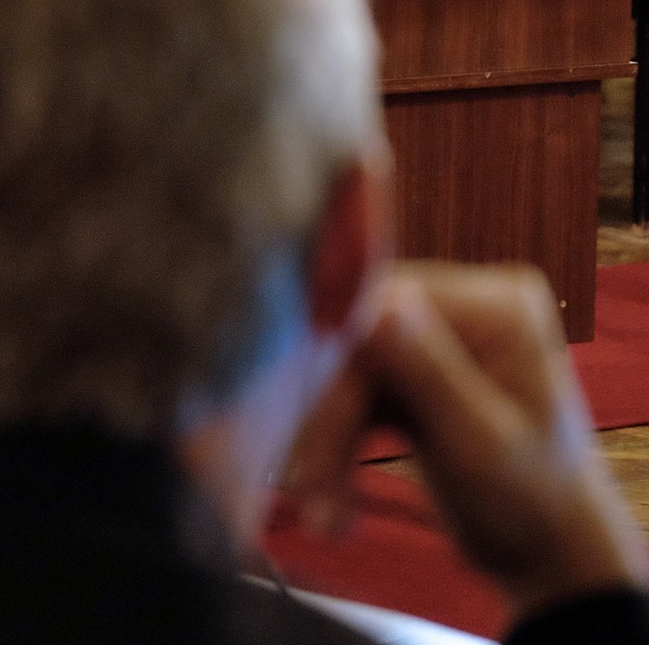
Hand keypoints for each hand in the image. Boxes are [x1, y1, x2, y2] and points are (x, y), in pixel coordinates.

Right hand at [286, 264, 647, 620]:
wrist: (548, 554)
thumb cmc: (532, 503)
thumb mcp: (479, 439)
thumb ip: (428, 370)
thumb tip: (371, 303)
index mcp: (497, 308)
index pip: (383, 308)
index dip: (339, 369)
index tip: (308, 432)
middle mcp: (465, 305)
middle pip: (357, 339)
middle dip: (329, 418)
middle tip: (309, 490)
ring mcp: (437, 334)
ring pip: (345, 369)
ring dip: (326, 439)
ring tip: (325, 514)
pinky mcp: (410, 365)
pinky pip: (352, 389)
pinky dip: (336, 440)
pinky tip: (332, 495)